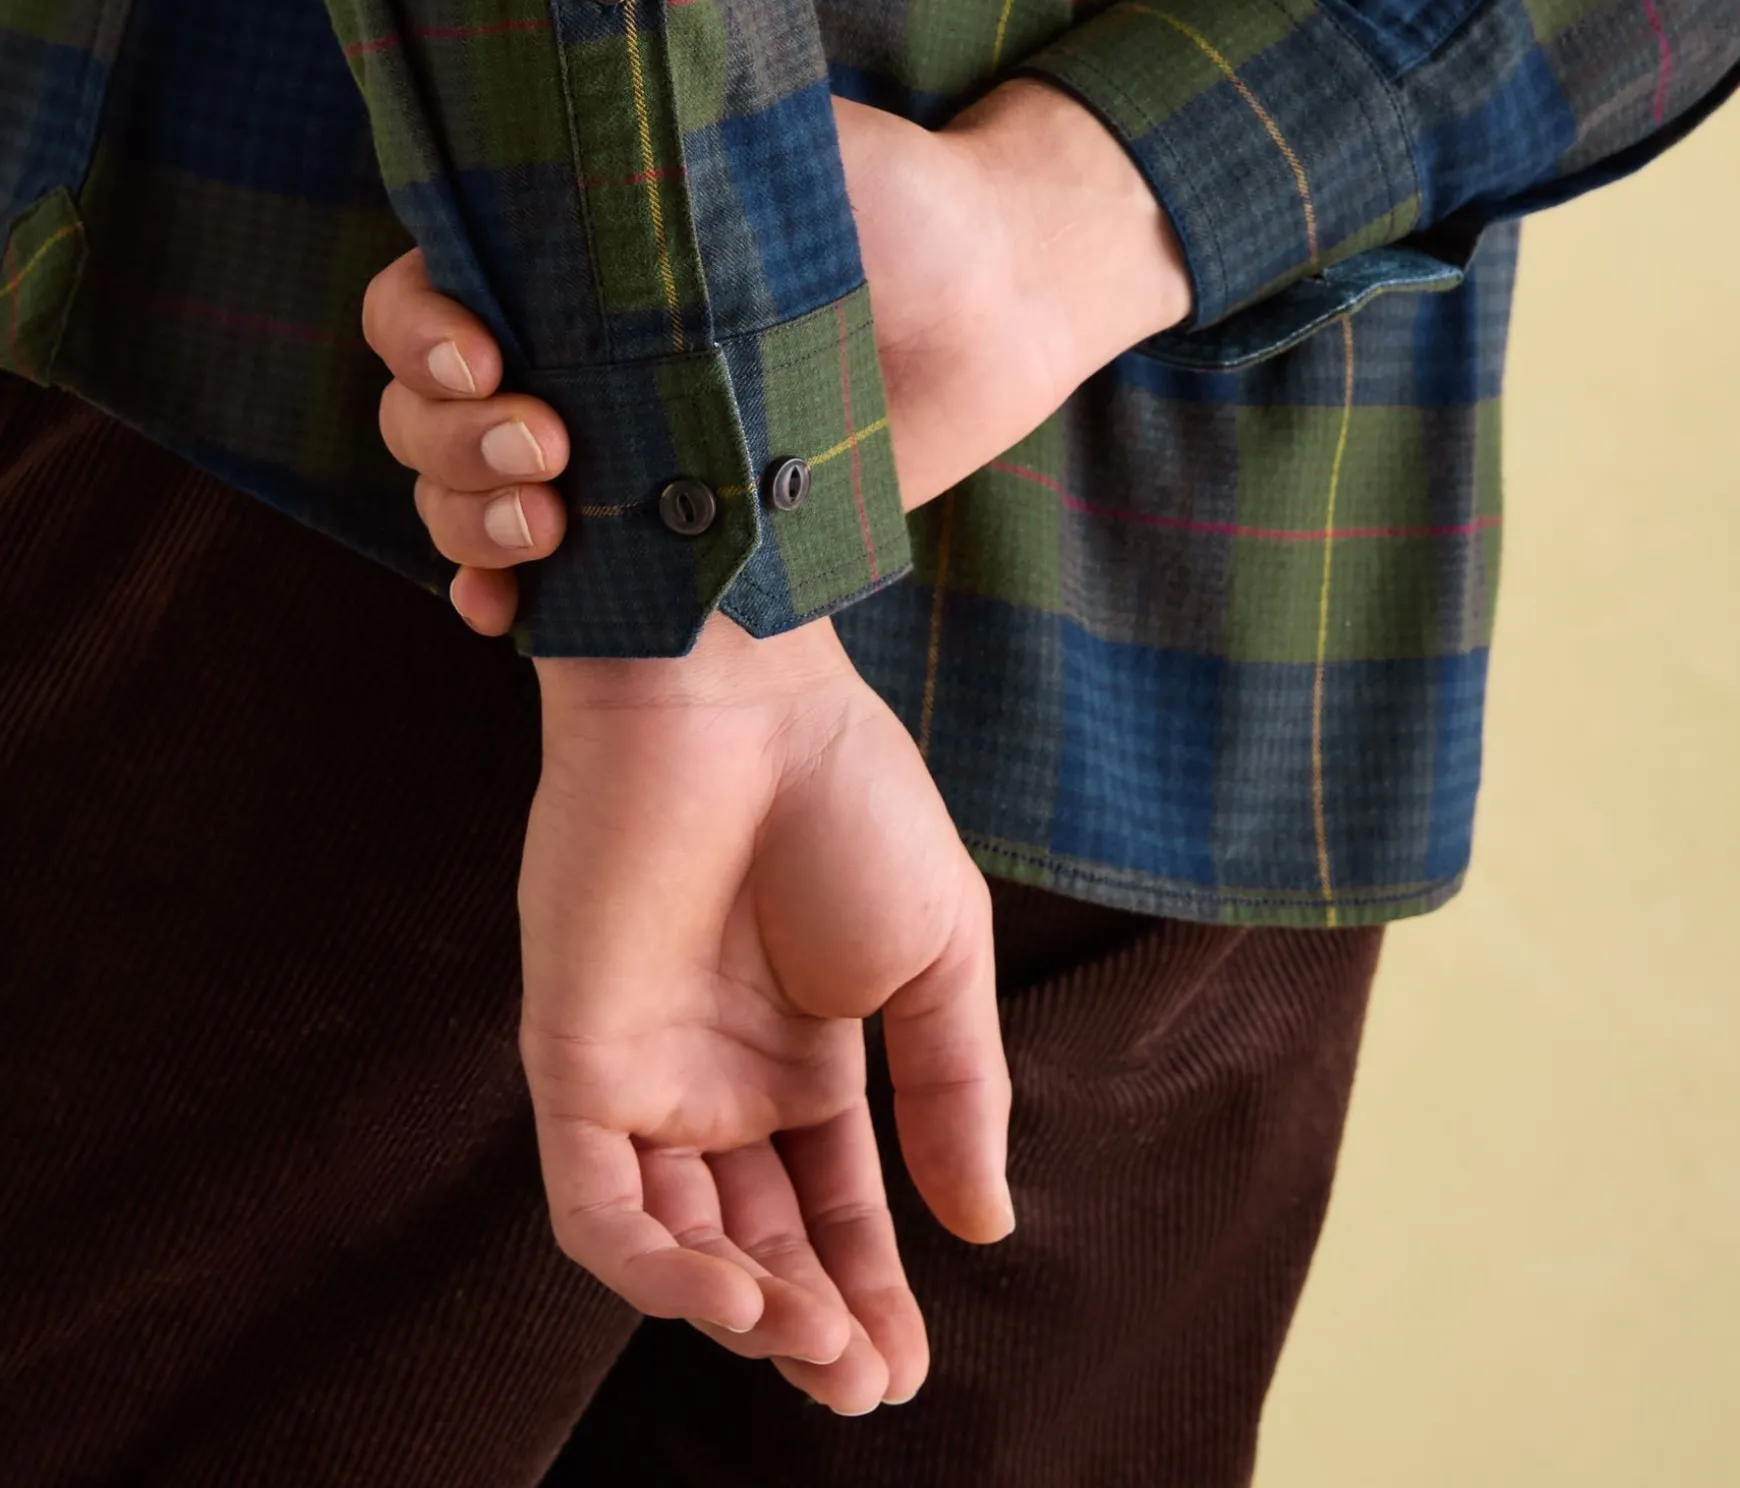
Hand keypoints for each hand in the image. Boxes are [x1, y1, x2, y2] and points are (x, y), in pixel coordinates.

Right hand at [364, 79, 1190, 632]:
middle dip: (451, 438)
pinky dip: (497, 595)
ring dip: (468, 520)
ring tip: (549, 529)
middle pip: (422, 410)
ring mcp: (609, 452)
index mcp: (564, 260)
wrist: (995, 298)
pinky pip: (542, 580)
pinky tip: (504, 610)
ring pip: (461, 496)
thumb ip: (671, 146)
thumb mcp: (776, 142)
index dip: (421, 331)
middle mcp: (568, 354)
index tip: (488, 353)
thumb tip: (565, 124)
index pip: (423, 296)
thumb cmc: (889, 198)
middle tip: (550, 447)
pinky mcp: (666, 534)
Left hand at [518, 614, 1009, 1411]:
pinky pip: (596, 1202)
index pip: (829, 1205)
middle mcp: (715, 1075)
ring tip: (818, 1345)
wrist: (742, 696)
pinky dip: (656, 1268)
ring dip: (743, 1310)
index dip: (868, 1289)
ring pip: (674, 1242)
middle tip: (866, 1384)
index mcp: (802, 1051)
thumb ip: (956, 1092)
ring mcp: (642, 1069)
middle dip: (812, 1325)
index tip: (909, 1367)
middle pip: (755, 1241)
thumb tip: (985, 1231)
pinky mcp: (573, 1055)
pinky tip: (739, 1297)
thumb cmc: (848, 799)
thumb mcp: (939, 958)